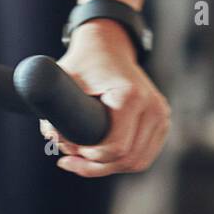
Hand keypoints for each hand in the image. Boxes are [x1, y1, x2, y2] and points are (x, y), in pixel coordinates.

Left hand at [38, 19, 169, 176]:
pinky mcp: (162, 121)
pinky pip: (143, 155)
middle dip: (95, 165)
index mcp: (131, 96)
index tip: (68, 148)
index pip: (115, 148)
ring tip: (80, 157)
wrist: (108, 46)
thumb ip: (52, 107)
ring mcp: (161, 114)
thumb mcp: (64, 79)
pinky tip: (98, 156)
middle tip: (68, 157)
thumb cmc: (84, 63)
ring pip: (136, 162)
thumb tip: (52, 138)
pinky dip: (121, 161)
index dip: (89, 157)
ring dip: (107, 167)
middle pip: (126, 160)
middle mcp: (152, 106)